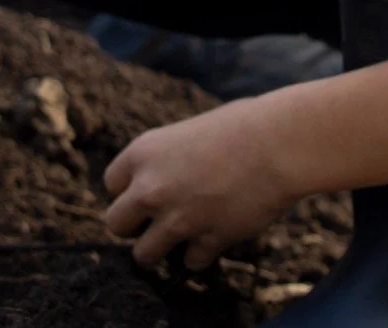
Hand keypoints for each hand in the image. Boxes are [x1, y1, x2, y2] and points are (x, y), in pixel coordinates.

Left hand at [104, 98, 296, 270]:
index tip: (150, 188)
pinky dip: (202, 253)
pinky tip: (216, 232)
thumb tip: (157, 185)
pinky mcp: (205, 240)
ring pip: (144, 256)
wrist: (276, 143)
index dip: (130, 189)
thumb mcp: (188, 133)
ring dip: (162, 248)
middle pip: (115, 225)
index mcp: (143, 152)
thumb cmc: (239, 127)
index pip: (111, 184)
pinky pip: (190, 262)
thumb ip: (165, 161)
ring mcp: (176, 218)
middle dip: (135, 225)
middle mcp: (150, 188)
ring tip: (184, 232)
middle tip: (158, 218)